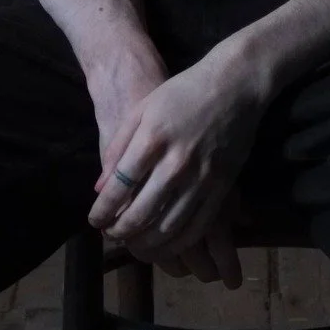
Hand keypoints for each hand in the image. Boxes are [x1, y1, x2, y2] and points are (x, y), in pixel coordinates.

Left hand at [87, 37, 266, 274]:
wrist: (235, 85)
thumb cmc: (184, 92)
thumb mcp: (144, 108)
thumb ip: (119, 146)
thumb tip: (100, 187)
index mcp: (152, 139)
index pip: (119, 187)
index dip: (102, 211)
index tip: (94, 220)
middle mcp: (176, 163)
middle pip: (140, 214)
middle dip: (119, 232)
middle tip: (111, 235)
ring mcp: (202, 177)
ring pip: (168, 228)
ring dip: (145, 244)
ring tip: (134, 244)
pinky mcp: (223, 187)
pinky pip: (198, 227)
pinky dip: (178, 244)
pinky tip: (165, 245)